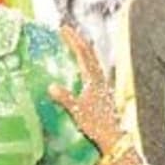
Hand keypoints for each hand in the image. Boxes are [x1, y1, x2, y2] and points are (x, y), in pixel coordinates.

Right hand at [49, 24, 122, 152]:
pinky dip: (86, 60)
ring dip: (84, 48)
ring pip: (93, 59)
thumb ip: (65, 98)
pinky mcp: (102, 90)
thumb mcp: (77, 111)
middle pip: (89, 52)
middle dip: (78, 39)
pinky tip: (83, 65)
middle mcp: (99, 78)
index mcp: (93, 79)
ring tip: (76, 41)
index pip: (82, 53)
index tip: (63, 29)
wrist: (113, 136)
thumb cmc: (96, 124)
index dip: (72, 40)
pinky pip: (93, 68)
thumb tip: (51, 87)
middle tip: (67, 30)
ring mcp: (102, 83)